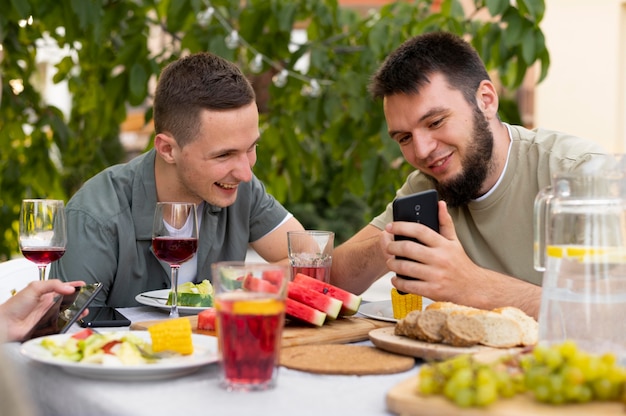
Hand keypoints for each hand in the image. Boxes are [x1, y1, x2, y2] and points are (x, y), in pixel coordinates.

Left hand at [0, 279, 84, 341]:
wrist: (5, 324)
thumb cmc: (14, 305)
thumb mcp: (34, 287)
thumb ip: (53, 284)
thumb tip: (69, 288)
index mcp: (46, 293)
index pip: (64, 288)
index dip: (74, 286)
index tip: (84, 285)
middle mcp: (49, 305)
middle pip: (69, 301)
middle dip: (79, 300)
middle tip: (87, 299)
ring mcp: (50, 316)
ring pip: (67, 313)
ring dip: (76, 312)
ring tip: (83, 310)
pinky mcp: (49, 327)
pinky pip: (62, 324)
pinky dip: (68, 323)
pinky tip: (73, 320)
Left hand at [383, 200, 540, 317]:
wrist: (474, 287)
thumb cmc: (460, 262)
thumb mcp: (454, 241)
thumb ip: (445, 223)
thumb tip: (440, 203)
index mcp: (443, 245)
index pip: (420, 230)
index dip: (402, 226)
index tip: (390, 227)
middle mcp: (439, 259)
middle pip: (409, 249)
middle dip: (393, 247)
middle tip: (388, 247)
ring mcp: (436, 275)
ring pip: (406, 268)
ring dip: (393, 264)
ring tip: (390, 262)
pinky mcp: (433, 291)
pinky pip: (409, 285)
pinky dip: (398, 281)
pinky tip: (396, 278)